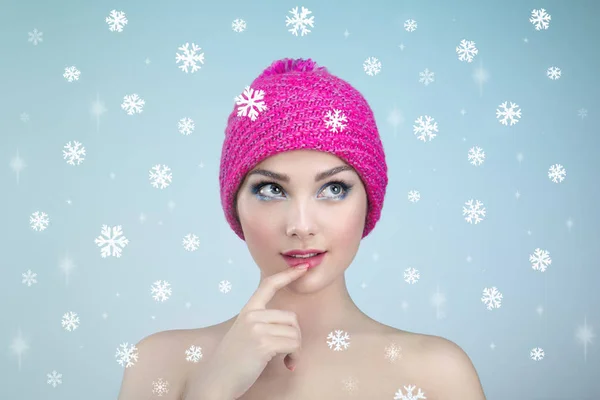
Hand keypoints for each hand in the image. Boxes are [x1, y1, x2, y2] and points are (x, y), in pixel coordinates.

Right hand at [183, 263, 309, 399]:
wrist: (216, 381)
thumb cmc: (232, 362)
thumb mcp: (244, 334)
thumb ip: (262, 324)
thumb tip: (290, 326)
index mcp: (247, 311)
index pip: (268, 285)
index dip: (287, 275)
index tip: (303, 267)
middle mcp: (252, 316)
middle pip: (291, 318)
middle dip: (295, 337)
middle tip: (288, 353)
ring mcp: (257, 329)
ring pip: (295, 333)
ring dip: (296, 350)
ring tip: (286, 360)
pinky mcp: (263, 343)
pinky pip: (293, 345)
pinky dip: (294, 357)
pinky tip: (287, 365)